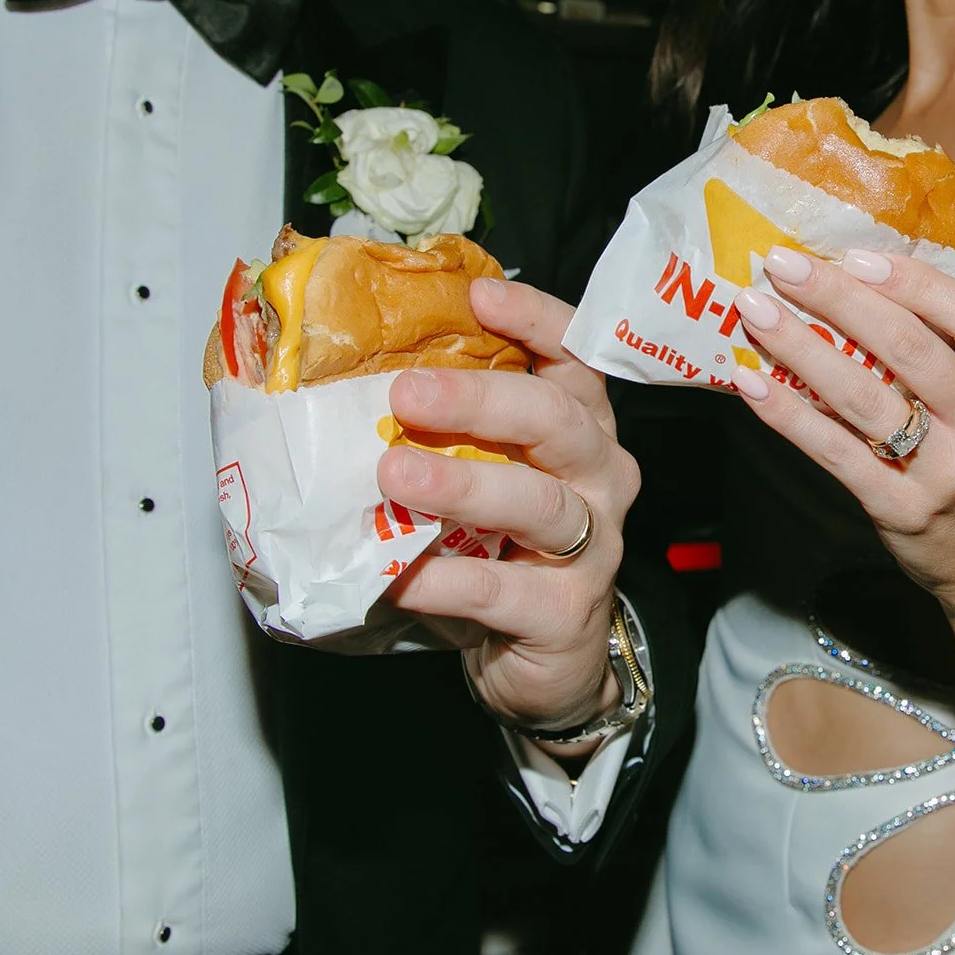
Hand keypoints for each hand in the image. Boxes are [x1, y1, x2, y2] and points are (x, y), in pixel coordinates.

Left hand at [376, 277, 639, 736]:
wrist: (545, 660)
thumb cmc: (505, 548)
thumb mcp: (488, 474)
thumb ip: (451, 429)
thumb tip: (354, 370)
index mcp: (582, 429)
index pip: (576, 358)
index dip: (535, 319)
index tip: (478, 294)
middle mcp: (600, 478)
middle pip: (557, 421)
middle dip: (482, 400)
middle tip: (406, 393)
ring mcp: (593, 547)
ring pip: (539, 504)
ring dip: (463, 486)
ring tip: (393, 478)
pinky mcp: (566, 614)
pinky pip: (502, 589)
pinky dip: (444, 579)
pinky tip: (397, 575)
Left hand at [730, 245, 954, 622]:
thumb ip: (938, 342)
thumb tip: (849, 272)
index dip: (917, 283)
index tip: (857, 256)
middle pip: (908, 348)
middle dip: (837, 299)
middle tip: (782, 265)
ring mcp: (945, 470)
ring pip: (863, 396)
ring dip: (801, 348)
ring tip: (755, 312)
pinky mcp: (901, 507)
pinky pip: (835, 451)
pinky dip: (789, 414)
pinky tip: (752, 383)